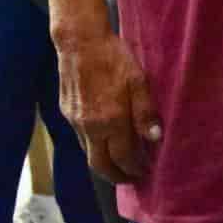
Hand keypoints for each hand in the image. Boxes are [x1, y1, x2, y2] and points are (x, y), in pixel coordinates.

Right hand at [56, 30, 162, 182]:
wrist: (80, 43)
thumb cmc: (113, 58)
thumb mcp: (138, 81)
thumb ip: (146, 112)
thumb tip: (155, 139)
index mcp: (110, 121)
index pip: (123, 157)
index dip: (135, 168)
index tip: (146, 172)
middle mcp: (90, 127)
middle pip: (100, 165)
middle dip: (116, 177)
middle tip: (131, 179)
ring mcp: (75, 122)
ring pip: (88, 154)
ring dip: (104, 163)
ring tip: (120, 164)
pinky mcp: (67, 113)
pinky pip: (81, 139)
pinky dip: (94, 147)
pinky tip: (104, 141)